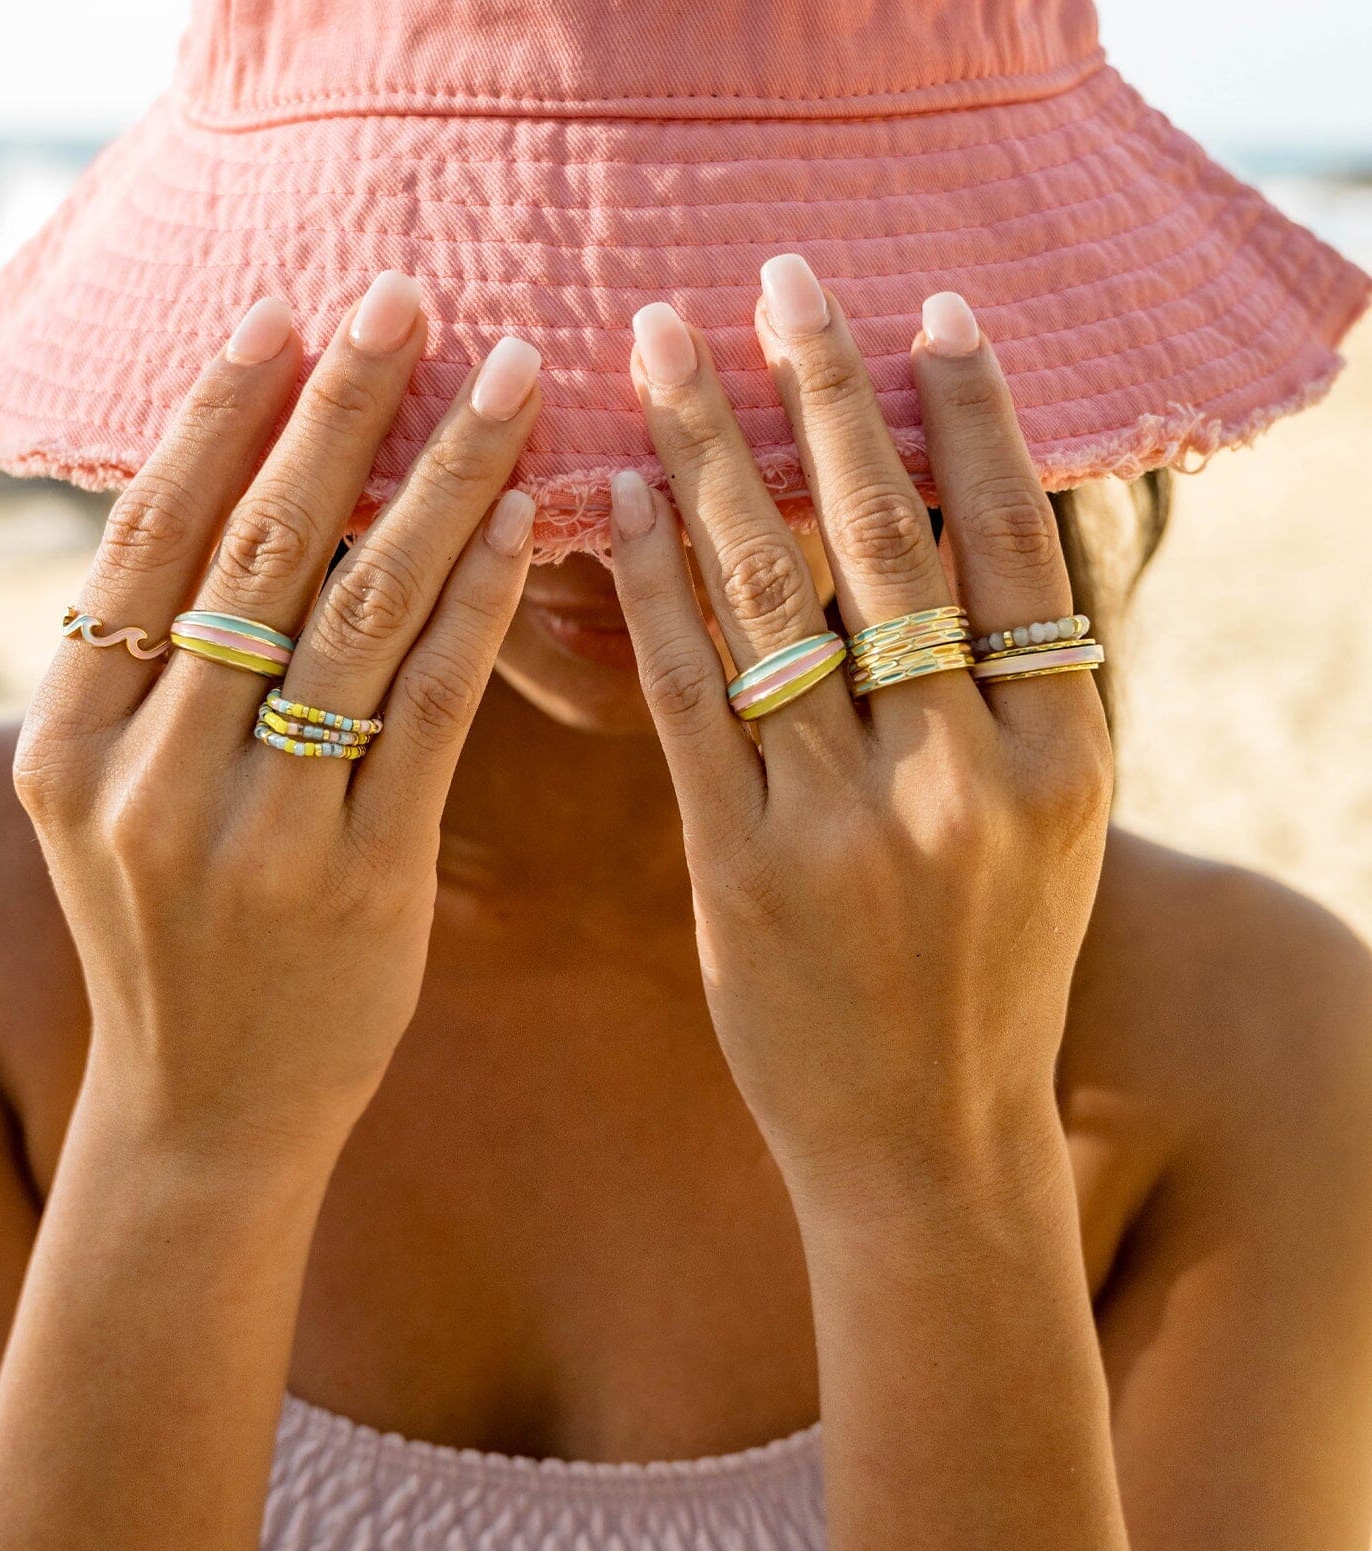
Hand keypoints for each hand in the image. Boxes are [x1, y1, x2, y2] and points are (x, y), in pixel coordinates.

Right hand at [14, 280, 541, 1154]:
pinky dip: (476, 607)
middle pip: (259, 552)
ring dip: (439, 483)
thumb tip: (240, 512)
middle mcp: (147, 778)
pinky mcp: (360, 878)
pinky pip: (428, 712)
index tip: (287, 314)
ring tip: (504, 381)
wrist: (207, 1112)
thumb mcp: (114, 810)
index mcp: (67, 745)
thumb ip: (155, 682)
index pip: (149, 542)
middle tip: (413, 297)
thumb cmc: (174, 941)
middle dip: (343, 410)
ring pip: (358, 615)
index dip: (218, 416)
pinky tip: (524, 523)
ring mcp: (255, 833)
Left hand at [609, 262, 1111, 1195]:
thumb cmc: (989, 975)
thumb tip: (950, 541)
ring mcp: (847, 824)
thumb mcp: (1046, 829)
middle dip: (823, 394)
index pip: (1017, 546)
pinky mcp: (742, 868)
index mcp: (1063, 756)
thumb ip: (1010, 694)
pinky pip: (688, 699)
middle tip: (773, 276)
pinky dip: (651, 590)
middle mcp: (963, 775)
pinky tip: (619, 500)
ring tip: (665, 352)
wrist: (927, 1141)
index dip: (973, 416)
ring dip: (711, 460)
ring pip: (771, 600)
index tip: (924, 311)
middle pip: (885, 543)